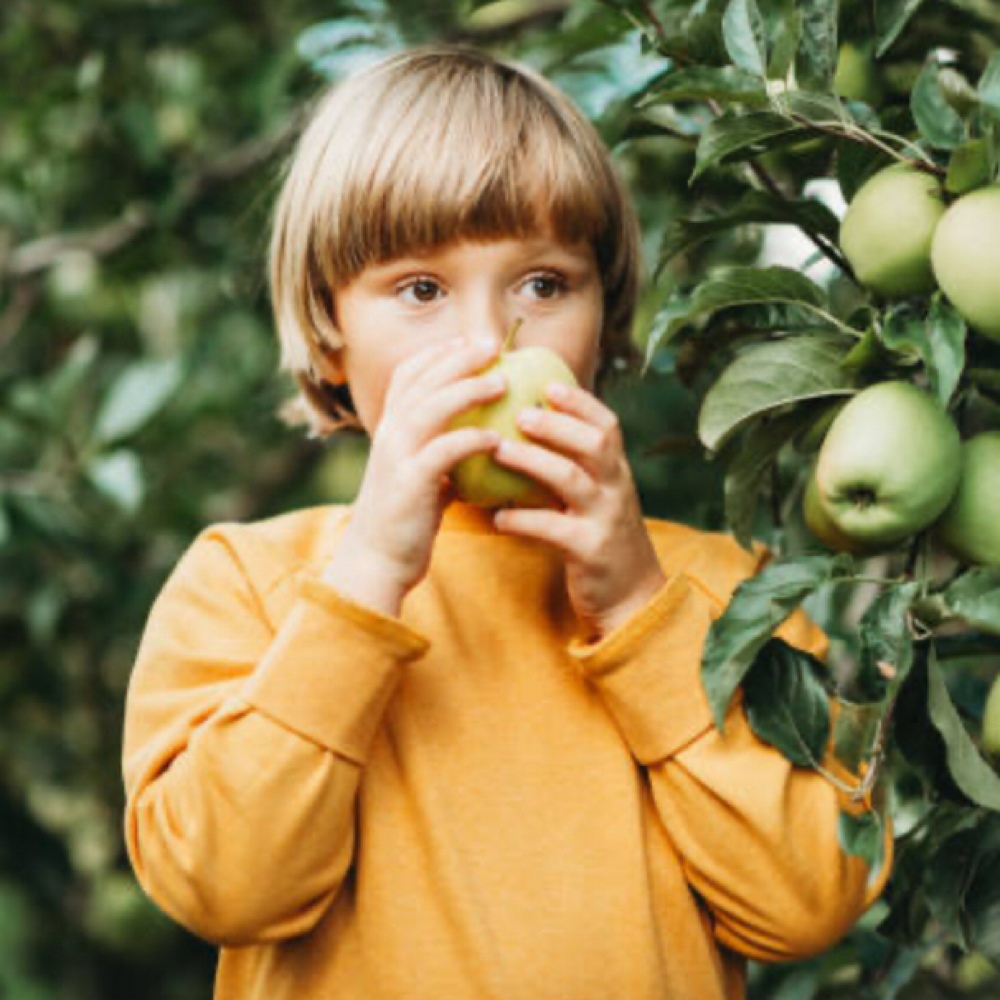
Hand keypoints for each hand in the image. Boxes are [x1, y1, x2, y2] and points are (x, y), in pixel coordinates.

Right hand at [342, 339, 506, 593]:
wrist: (376, 563)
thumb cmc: (405, 521)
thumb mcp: (420, 477)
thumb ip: (441, 454)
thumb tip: (478, 442)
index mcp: (390, 429)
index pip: (408, 375)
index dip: (437, 353)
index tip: (469, 341)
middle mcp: (389, 435)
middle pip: (422, 380)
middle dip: (459, 358)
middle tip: (494, 345)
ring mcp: (396, 458)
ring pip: (431, 408)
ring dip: (468, 389)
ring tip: (502, 382)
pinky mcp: (410, 485)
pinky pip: (443, 452)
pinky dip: (470, 440)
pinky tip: (497, 438)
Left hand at [491, 383, 667, 640]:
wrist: (631, 599)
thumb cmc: (600, 539)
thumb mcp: (597, 499)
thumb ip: (573, 467)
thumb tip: (524, 433)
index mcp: (617, 471)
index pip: (606, 425)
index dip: (579, 402)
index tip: (548, 384)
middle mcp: (616, 489)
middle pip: (593, 443)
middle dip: (556, 424)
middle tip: (519, 412)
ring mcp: (605, 519)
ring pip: (572, 479)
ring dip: (533, 461)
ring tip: (499, 451)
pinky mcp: (590, 551)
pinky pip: (553, 529)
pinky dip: (522, 519)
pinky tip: (496, 517)